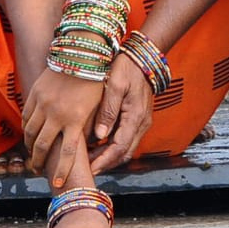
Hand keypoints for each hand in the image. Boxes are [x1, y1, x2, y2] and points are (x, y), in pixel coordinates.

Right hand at [22, 70, 104, 188]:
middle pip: (43, 146)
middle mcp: (56, 114)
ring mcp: (43, 104)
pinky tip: (29, 134)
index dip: (62, 170)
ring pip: (31, 133)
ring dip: (30, 147)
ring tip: (32, 155)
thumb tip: (94, 143)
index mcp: (75, 119)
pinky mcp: (35, 94)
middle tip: (38, 171)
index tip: (57, 183)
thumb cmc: (95, 80)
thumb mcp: (98, 105)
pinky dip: (26, 129)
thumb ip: (93, 125)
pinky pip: (26, 117)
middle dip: (39, 162)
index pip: (68, 153)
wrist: (81, 54)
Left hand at [88, 56, 153, 174]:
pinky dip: (112, 146)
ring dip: (108, 156)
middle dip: (105, 163)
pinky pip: (125, 139)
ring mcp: (141, 122)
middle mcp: (141, 124)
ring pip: (125, 148)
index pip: (120, 148)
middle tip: (86, 169)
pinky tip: (97, 145)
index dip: (104, 161)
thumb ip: (108, 111)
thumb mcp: (115, 86)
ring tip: (88, 159)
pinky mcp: (138, 119)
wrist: (143, 57)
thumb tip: (99, 136)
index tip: (89, 169)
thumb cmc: (127, 68)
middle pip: (124, 153)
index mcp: (136, 117)